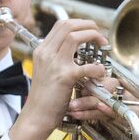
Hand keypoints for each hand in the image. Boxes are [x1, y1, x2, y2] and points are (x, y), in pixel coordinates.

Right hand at [10, 17, 110, 139]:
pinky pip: (86, 65)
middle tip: (99, 36)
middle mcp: (46, 53)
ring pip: (75, 36)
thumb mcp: (46, 71)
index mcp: (41, 50)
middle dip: (89, 26)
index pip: (61, 25)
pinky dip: (98, 67)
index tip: (90, 30)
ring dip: (93, 37)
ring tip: (102, 45)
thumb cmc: (44, 97)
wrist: (36, 115)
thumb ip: (55, 58)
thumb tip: (71, 50)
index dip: (80, 23)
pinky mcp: (64, 77)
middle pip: (69, 25)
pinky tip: (100, 73)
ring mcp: (54, 64)